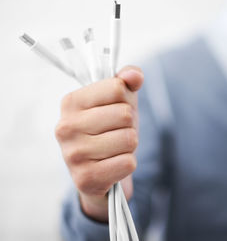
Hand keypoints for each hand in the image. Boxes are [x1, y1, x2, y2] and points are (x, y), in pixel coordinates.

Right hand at [55, 66, 143, 221]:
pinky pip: (128, 163)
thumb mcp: (120, 99)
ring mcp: (73, 154)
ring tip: (115, 148)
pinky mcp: (85, 178)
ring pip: (129, 139)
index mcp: (71, 102)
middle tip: (116, 132)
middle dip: (129, 125)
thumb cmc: (111, 128)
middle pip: (125, 114)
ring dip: (130, 145)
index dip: (125, 99)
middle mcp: (66, 127)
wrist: (101, 170)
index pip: (117, 88)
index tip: (116, 108)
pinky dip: (128, 163)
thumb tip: (134, 76)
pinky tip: (113, 164)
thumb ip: (127, 79)